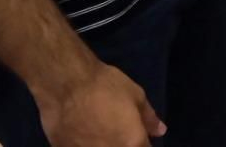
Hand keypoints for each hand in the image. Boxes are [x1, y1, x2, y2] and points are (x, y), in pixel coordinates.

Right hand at [35, 61, 164, 146]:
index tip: (137, 135)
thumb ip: (148, 117)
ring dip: (104, 144)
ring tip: (98, 131)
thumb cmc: (105, 87)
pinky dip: (85, 144)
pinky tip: (83, 136)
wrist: (66, 85)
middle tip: (117, 130)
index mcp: (132, 143)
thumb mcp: (135, 95)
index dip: (142, 143)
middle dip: (124, 143)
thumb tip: (160, 131)